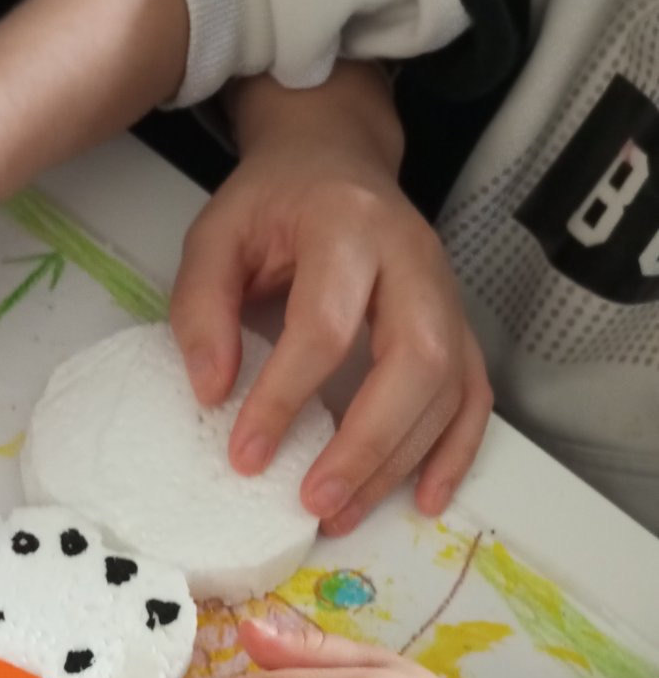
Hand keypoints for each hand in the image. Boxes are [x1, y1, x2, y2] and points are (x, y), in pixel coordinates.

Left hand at [171, 65, 491, 535]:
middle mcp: (414, 259)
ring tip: (340, 515)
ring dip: (399, 462)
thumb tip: (212, 391)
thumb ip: (201, 308)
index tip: (245, 456)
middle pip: (415, 361)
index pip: (326, 325)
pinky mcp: (458, 325)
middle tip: (314, 501)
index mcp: (348, 227)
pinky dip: (455, 452)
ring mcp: (447, 294)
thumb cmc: (273, 204)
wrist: (335, 162)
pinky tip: (424, 498)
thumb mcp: (216, 236)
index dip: (286, 397)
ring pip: (449, 388)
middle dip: (365, 443)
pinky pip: (475, 395)